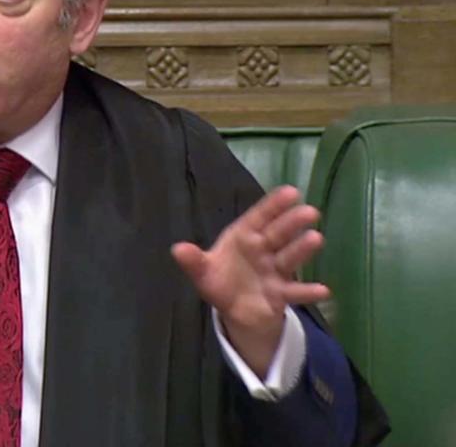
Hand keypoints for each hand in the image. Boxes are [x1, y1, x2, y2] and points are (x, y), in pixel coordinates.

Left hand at [171, 186, 328, 377]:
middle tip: (310, 211)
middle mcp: (262, 250)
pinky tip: (324, 290)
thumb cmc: (220, 279)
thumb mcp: (203, 272)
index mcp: (243, 237)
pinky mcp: (280, 294)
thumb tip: (177, 249)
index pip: (259, 217)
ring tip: (316, 238)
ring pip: (288, 258)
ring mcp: (273, 271)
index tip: (291, 191)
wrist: (235, 309)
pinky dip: (307, 291)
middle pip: (277, 235)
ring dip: (302, 250)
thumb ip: (193, 261)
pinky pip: (294, 292)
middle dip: (292, 224)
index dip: (273, 205)